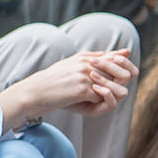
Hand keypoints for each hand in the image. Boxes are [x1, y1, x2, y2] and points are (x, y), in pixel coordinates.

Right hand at [2, 48, 135, 126]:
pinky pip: (102, 97)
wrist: (35, 92)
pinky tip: (88, 104)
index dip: (122, 71)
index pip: (117, 60)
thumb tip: (117, 54)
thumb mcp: (71, 65)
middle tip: (110, 93)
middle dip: (120, 85)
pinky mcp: (82, 89)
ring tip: (100, 100)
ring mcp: (86, 76)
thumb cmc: (53, 81)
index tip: (117, 81)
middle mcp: (88, 63)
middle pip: (121, 73)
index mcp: (86, 57)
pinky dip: (99, 103)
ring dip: (111, 96)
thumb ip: (93, 59)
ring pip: (115, 87)